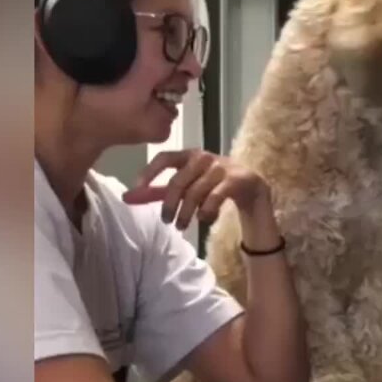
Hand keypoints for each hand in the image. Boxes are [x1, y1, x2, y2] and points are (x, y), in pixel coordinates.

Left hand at [121, 150, 267, 228]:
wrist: (253, 189)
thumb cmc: (215, 187)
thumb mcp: (187, 187)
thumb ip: (159, 191)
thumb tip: (128, 197)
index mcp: (190, 155)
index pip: (165, 158)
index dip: (149, 173)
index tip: (136, 190)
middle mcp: (205, 157)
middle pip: (178, 181)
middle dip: (169, 204)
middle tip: (166, 221)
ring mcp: (222, 167)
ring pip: (195, 193)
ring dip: (186, 213)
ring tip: (183, 226)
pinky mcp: (237, 179)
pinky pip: (214, 198)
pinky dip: (206, 212)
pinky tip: (204, 220)